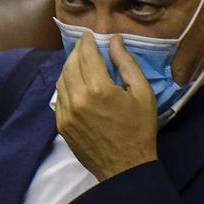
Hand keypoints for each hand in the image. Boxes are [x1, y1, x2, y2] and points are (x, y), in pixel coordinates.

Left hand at [55, 33, 158, 180]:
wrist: (125, 167)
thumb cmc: (140, 129)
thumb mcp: (143, 93)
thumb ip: (127, 63)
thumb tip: (114, 40)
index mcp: (99, 88)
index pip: (86, 54)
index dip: (87, 41)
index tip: (90, 35)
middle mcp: (78, 98)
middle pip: (70, 64)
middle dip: (78, 51)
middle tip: (86, 46)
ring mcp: (67, 113)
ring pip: (61, 79)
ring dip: (69, 67)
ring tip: (81, 63)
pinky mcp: (62, 125)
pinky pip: (60, 98)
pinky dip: (66, 86)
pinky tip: (77, 84)